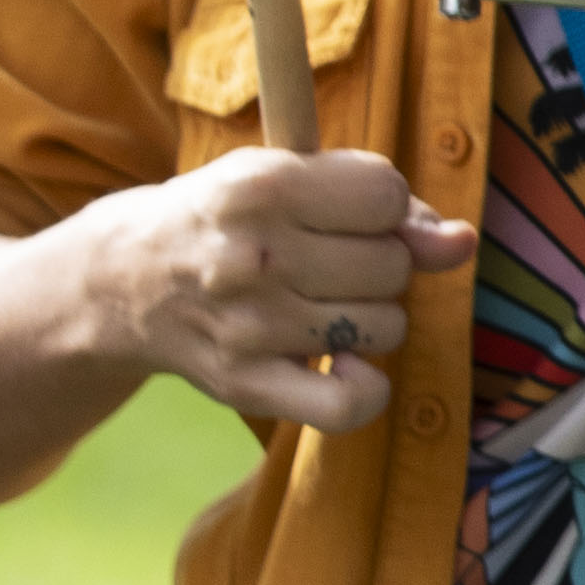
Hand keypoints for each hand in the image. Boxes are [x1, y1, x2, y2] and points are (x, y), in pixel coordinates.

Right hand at [70, 146, 465, 440]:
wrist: (122, 281)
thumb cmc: (228, 221)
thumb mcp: (290, 180)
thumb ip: (388, 204)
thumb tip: (462, 243)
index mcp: (262, 186)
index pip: (386, 195)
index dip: (380, 206)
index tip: (344, 212)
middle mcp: (254, 257)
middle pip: (392, 266)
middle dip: (378, 263)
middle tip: (325, 263)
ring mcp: (249, 326)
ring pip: (385, 327)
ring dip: (371, 319)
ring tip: (320, 305)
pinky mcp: (246, 385)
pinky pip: (350, 404)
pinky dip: (364, 388)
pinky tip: (342, 365)